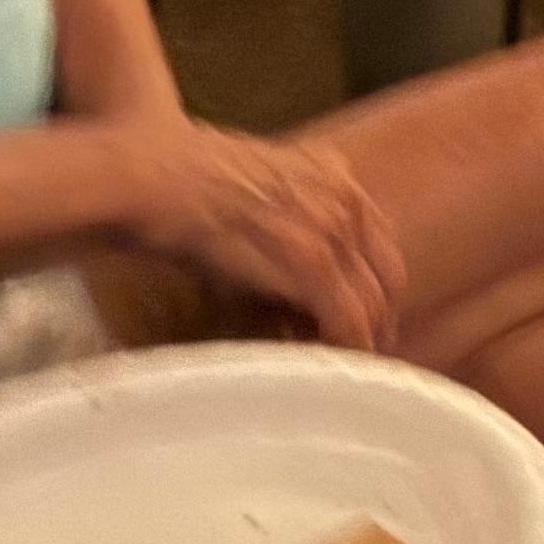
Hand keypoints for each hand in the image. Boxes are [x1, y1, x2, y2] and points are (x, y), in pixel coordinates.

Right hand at [108, 119, 403, 351]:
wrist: (156, 174)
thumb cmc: (185, 186)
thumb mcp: (256, 189)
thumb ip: (286, 220)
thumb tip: (287, 278)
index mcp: (334, 175)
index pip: (377, 242)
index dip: (373, 286)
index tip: (364, 319)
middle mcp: (344, 197)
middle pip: (388, 273)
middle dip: (380, 319)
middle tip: (361, 355)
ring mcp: (330, 228)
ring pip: (373, 299)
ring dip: (363, 340)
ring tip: (342, 368)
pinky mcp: (309, 260)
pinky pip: (346, 316)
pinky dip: (344, 345)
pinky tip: (326, 363)